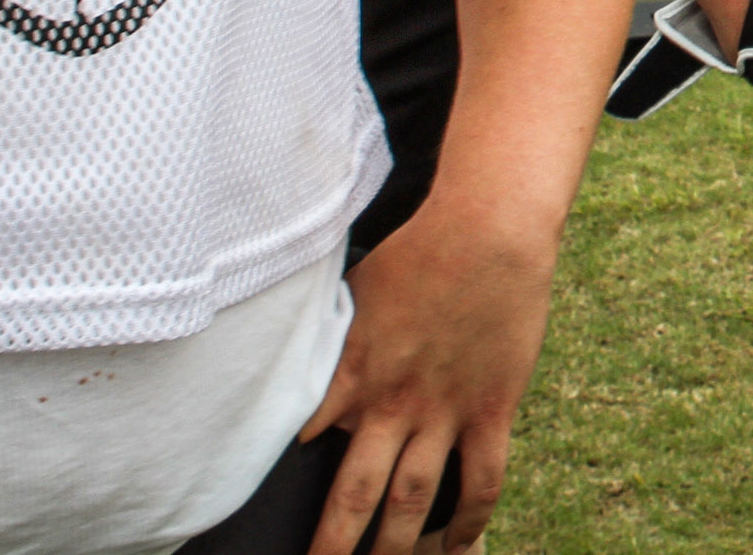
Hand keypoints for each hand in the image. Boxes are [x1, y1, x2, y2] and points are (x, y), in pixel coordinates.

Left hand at [302, 198, 556, 554]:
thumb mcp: (355, 291)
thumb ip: (331, 336)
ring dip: (396, 546)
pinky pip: (482, 478)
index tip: (260, 515)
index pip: (302, 440)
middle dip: (332, 545)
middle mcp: (393, 403)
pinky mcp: (492, 408)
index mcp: (352, 373)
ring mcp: (445, 410)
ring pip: (414, 498)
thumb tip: (302, 360)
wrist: (489, 229)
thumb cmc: (419, 249)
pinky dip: (470, 519)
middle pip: (355, 494)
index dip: (278, 480)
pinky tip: (457, 547)